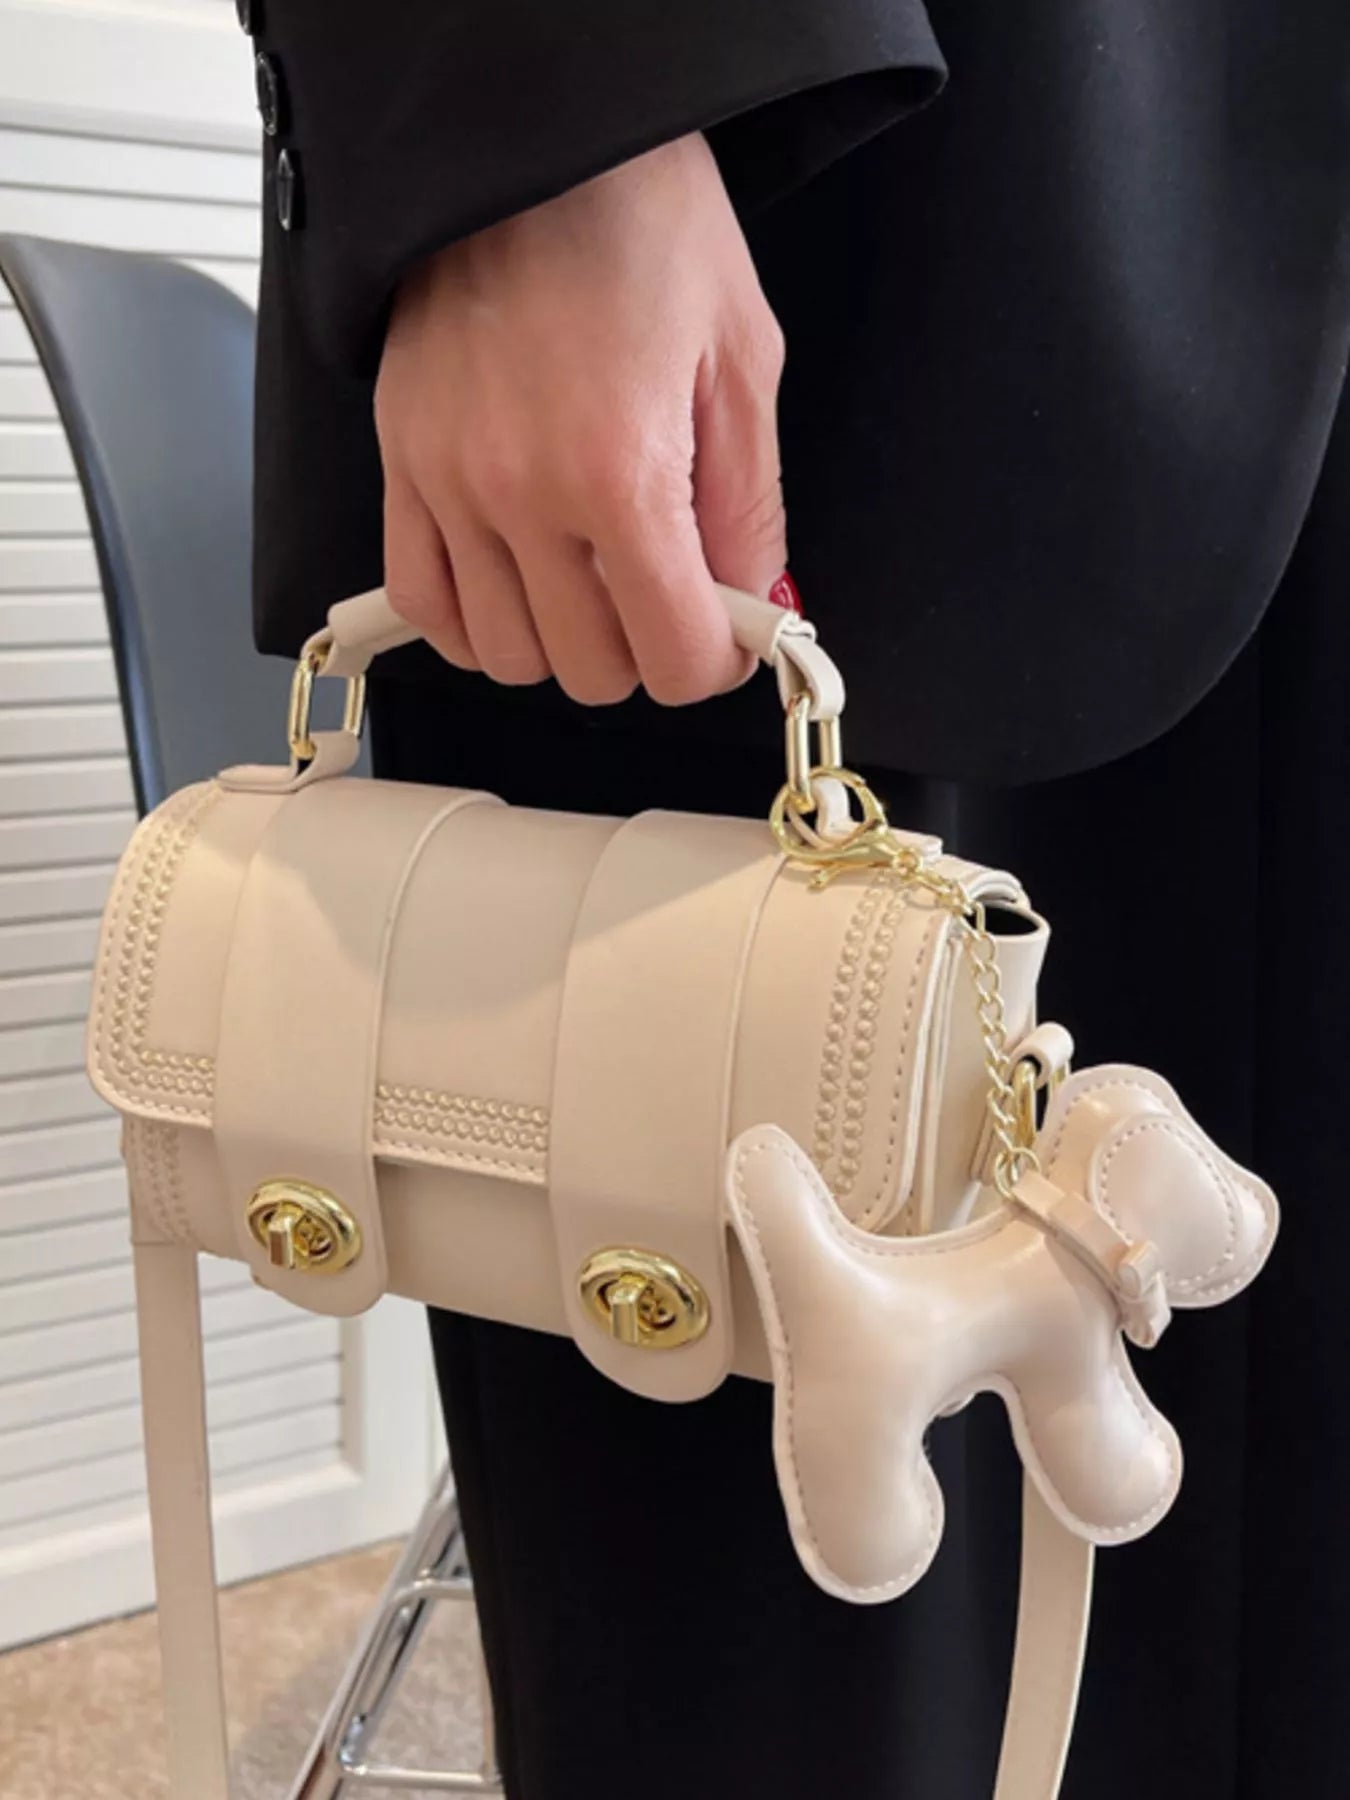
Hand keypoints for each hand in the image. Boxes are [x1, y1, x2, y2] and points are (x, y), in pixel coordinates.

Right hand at [375, 133, 786, 705]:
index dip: (712, 663)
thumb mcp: (742, 358)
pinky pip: (423, 603)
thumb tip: (751, 605)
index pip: (670, 655)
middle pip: (590, 670)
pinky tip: (516, 585)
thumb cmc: (637, 219)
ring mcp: (450, 484)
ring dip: (561, 642)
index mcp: (621, 470)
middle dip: (644, 651)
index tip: (723, 638)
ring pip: (506, 656)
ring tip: (593, 581)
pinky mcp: (402, 464)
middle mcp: (524, 493)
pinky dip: (473, 622)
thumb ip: (750, 508)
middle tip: (665, 592)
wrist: (530, 137)